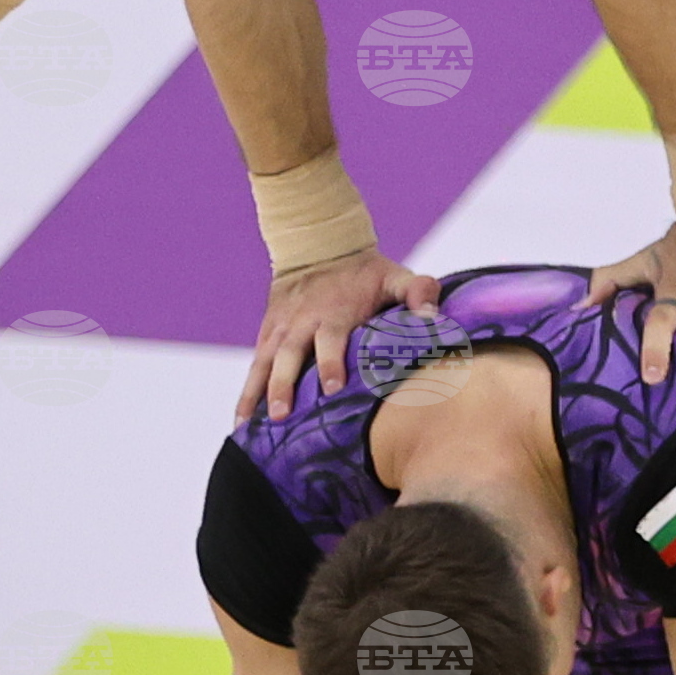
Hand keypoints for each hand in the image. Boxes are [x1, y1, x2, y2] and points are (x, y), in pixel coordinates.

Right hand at [239, 248, 438, 419]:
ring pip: (264, 364)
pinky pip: (254, 367)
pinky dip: (246, 394)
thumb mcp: (393, 275)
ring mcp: (280, 330)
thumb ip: (417, 292)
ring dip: (256, 395)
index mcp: (334, 312)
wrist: (316, 246)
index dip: (330, 363)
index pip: (330, 339)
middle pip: (289, 356)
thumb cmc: (363, 272)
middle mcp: (302, 322)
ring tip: (247, 428)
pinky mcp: (267, 336)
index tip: (331, 389)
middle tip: (282, 416)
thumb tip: (435, 317)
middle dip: (283, 386)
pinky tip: (241, 424)